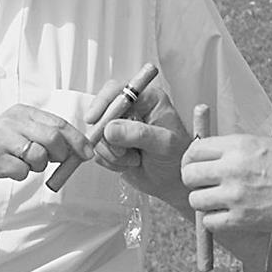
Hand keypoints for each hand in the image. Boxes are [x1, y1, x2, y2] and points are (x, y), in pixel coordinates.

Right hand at [0, 104, 92, 191]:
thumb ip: (48, 137)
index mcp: (23, 112)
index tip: (88, 154)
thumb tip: (79, 149)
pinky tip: (8, 169)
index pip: (59, 124)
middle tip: (53, 162)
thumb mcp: (23, 135)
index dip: (77, 140)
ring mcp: (1, 139)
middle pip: (53, 138)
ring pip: (39, 156)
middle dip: (60, 154)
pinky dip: (20, 175)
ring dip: (36, 166)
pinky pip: (22, 171)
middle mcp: (12, 121)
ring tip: (22, 163)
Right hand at [87, 80, 190, 200]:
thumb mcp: (165, 144)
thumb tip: (110, 129)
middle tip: (123, 152)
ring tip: (134, 159)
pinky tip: (129, 163)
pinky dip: (111, 161)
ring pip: (97, 135)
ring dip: (113, 153)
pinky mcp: (112, 144)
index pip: (117, 91)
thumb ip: (139, 134)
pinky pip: (98, 151)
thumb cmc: (177, 157)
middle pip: (101, 114)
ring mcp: (120, 127)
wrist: (173, 180)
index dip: (102, 103)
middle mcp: (132, 110)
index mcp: (148, 99)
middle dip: (108, 138)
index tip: (93, 119)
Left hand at [182, 134, 271, 234]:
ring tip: (221, 201)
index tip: (196, 166)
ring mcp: (236, 195)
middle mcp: (233, 168)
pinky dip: (216, 220)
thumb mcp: (267, 145)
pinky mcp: (242, 220)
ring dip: (205, 202)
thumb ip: (236, 149)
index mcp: (240, 145)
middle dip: (194, 181)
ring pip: (196, 200)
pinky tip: (230, 215)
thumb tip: (210, 155)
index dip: (191, 159)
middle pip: (189, 175)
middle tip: (205, 186)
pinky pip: (210, 221)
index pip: (195, 150)